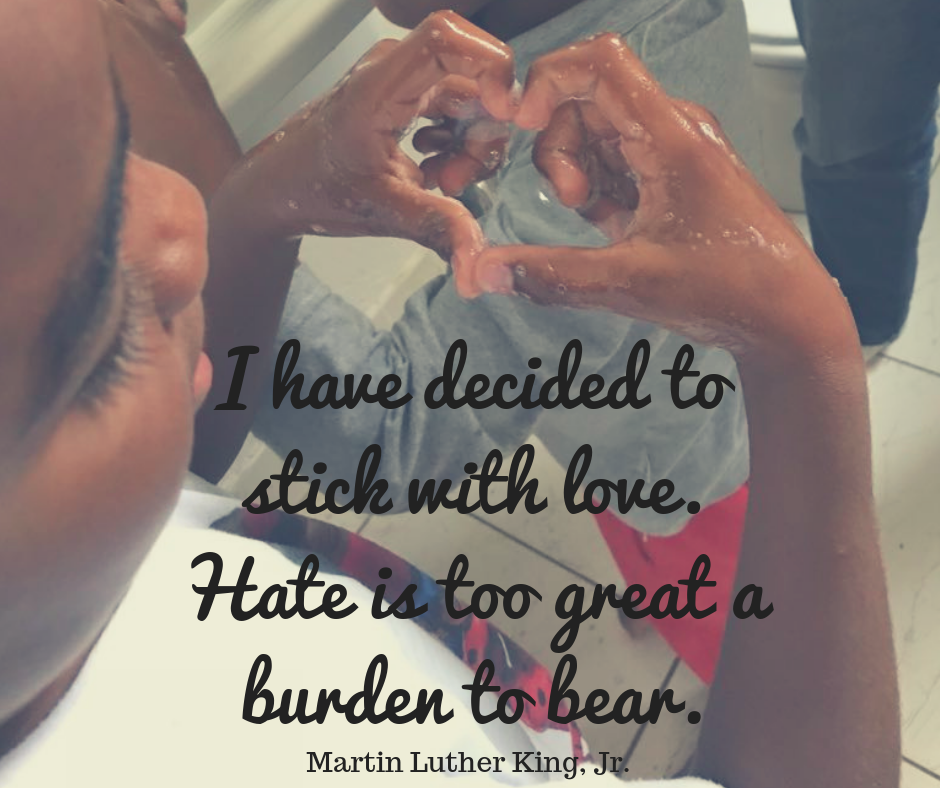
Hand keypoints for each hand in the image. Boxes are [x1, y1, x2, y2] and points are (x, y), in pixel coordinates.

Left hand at [222, 11, 515, 296]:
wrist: (280, 189)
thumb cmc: (315, 189)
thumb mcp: (383, 211)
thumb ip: (437, 227)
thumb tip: (476, 267)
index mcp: (379, 87)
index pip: (448, 38)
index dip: (490, 66)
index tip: (503, 114)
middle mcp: (393, 71)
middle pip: (472, 75)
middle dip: (482, 131)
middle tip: (459, 179)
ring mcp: (401, 81)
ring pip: (468, 96)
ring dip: (469, 144)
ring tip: (441, 181)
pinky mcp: (406, 95)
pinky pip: (454, 108)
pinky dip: (456, 143)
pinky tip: (432, 172)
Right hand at [471, 35, 854, 357]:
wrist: (788, 317)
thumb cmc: (733, 291)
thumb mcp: (631, 284)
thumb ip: (552, 275)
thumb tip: (486, 271)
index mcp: (672, 137)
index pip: (601, 63)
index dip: (549, 78)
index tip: (522, 123)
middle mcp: (674, 132)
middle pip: (587, 101)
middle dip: (559, 148)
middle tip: (571, 202)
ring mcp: (673, 155)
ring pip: (597, 134)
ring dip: (576, 173)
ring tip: (597, 221)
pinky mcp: (671, 180)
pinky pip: (616, 164)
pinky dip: (598, 191)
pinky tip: (614, 230)